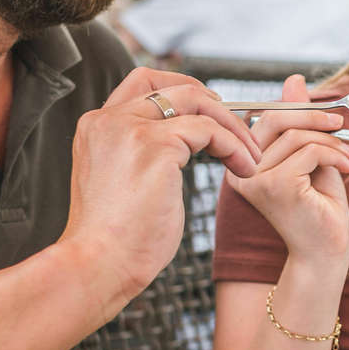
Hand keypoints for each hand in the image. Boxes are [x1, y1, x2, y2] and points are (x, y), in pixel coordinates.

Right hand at [59, 67, 261, 307]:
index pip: (143, 84)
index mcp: (98, 128)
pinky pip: (209, 130)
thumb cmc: (115, 240)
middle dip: (215, 103)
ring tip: (250, 157)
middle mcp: (110, 120)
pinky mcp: (155, 146)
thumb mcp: (123, 183)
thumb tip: (184, 145)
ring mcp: (131, 129)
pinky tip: (243, 168)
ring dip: (232, 127)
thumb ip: (144, 154)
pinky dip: (234, 146)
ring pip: (197, 102)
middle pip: (172, 85)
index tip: (212, 113)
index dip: (183, 90)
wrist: (98, 265)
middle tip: (242, 132)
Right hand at [227, 75, 348, 263]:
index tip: (329, 119)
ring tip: (348, 156)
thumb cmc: (318, 207)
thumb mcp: (309, 155)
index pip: (265, 117)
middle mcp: (242, 170)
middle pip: (273, 118)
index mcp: (244, 162)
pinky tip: (347, 167)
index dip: (298, 110)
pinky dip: (335, 154)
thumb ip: (299, 122)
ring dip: (331, 141)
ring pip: (297, 135)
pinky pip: (309, 151)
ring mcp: (255, 179)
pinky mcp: (276, 186)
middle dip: (313, 116)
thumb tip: (294, 81)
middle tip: (341, 125)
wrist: (325, 252)